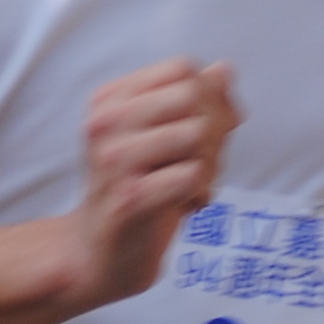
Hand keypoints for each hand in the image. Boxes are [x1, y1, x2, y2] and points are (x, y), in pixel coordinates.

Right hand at [67, 59, 239, 313]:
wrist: (98, 254)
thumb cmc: (137, 191)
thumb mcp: (163, 139)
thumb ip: (196, 105)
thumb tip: (224, 70)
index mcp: (109, 100)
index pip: (182, 70)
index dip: (208, 97)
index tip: (200, 131)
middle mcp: (106, 123)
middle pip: (193, 96)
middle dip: (212, 130)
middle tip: (199, 162)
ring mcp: (115, 160)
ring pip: (198, 134)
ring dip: (210, 164)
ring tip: (191, 185)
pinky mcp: (131, 198)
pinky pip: (195, 174)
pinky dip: (202, 192)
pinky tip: (185, 205)